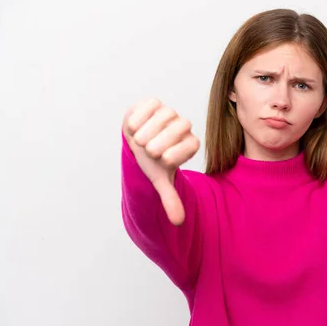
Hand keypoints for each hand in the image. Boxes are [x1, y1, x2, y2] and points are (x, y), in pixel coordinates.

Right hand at [122, 98, 199, 224]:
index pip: (192, 144)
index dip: (175, 154)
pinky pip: (150, 104)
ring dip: (149, 130)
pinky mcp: (153, 103)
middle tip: (148, 151)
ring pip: (166, 114)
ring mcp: (168, 113)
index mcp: (189, 144)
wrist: (136, 142)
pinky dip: (140, 115)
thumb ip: (170, 198)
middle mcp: (182, 126)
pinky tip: (134, 127)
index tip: (163, 161)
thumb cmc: (151, 161)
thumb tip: (179, 222)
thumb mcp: (159, 179)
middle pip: (181, 126)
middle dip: (160, 142)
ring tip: (139, 141)